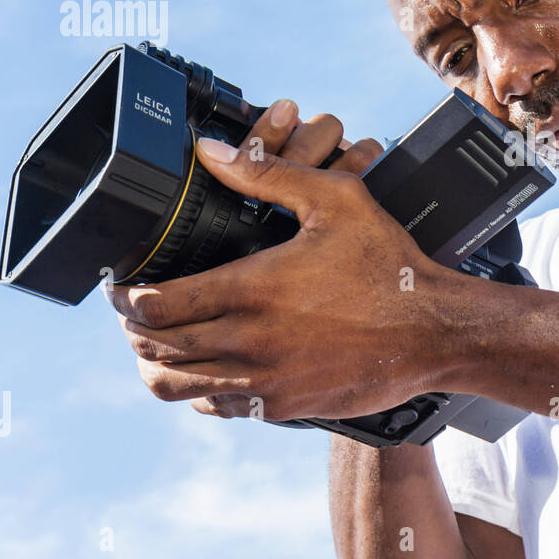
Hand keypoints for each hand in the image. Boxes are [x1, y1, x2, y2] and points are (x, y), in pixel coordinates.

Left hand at [107, 101, 461, 421]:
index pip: (153, 305)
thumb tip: (210, 151)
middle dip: (133, 330)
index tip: (123, 286)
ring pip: (176, 386)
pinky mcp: (283, 406)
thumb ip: (266, 173)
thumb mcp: (336, 199)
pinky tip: (209, 368)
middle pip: (153, 349)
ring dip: (156, 365)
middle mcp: (249, 342)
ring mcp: (264, 380)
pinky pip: (218, 406)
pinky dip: (200, 389)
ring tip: (155, 345)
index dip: (125, 296)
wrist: (435, 332)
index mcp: (251, 289)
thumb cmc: (388, 265)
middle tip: (134, 313)